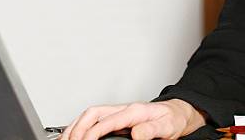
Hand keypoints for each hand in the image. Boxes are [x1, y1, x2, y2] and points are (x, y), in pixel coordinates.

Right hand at [59, 99, 206, 139]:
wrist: (178, 113)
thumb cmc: (172, 119)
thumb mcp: (167, 127)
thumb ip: (151, 130)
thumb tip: (136, 134)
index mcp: (135, 111)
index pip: (108, 120)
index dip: (93, 132)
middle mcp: (124, 108)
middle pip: (93, 112)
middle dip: (78, 127)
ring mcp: (119, 111)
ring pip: (91, 114)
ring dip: (76, 125)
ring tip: (66, 139)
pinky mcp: (117, 117)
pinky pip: (95, 118)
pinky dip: (81, 125)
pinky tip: (75, 134)